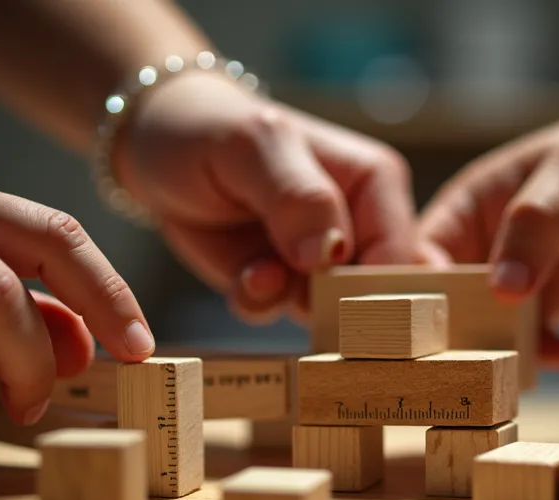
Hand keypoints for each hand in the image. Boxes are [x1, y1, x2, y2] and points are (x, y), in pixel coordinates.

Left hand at [116, 71, 441, 323]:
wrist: (157, 147)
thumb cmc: (214, 127)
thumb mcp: (255, 145)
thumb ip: (298, 196)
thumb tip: (330, 255)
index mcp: (376, 182)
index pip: (401, 254)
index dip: (381, 290)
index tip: (339, 302)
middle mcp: (358, 225)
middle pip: (377, 294)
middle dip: (335, 306)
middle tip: (294, 289)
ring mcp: (320, 260)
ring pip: (327, 311)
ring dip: (286, 301)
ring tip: (255, 271)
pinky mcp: (281, 282)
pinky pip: (280, 314)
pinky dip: (257, 303)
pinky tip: (241, 276)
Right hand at [418, 109, 558, 367]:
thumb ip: (537, 221)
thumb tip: (504, 289)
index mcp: (461, 211)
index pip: (418, 257)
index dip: (421, 292)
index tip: (442, 323)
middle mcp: (472, 253)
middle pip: (442, 306)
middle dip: (456, 339)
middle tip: (482, 364)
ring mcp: (502, 286)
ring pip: (482, 334)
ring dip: (501, 355)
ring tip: (534, 362)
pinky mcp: (535, 310)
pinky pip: (527, 345)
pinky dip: (544, 355)